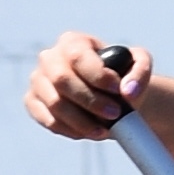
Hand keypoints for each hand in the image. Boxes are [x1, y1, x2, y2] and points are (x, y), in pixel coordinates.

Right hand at [26, 28, 150, 139]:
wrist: (110, 95)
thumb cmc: (122, 76)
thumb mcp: (139, 66)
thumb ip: (140, 72)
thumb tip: (127, 91)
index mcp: (72, 42)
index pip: (78, 56)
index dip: (97, 75)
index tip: (118, 91)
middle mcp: (49, 58)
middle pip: (62, 80)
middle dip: (90, 101)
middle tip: (115, 114)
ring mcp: (38, 81)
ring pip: (55, 104)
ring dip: (82, 121)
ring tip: (105, 129)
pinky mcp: (33, 103)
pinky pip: (48, 120)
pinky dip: (70, 130)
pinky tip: (90, 132)